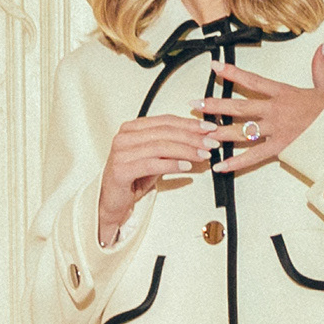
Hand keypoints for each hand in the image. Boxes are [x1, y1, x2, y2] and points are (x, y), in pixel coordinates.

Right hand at [97, 111, 221, 241]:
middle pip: (165, 132)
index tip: (209, 128)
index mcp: (132, 128)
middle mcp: (124, 137)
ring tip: (203, 156)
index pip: (166, 121)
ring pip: (160, 146)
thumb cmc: (133, 179)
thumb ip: (172, 147)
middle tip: (211, 143)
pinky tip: (186, 166)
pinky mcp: (120, 170)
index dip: (190, 123)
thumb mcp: (155, 158)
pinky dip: (171, 164)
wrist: (112, 202)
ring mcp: (120, 153)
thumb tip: (200, 140)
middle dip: (192, 137)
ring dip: (186, 150)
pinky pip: (151, 164)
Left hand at [199, 48, 323, 174]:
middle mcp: (276, 111)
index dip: (233, 72)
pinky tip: (220, 165)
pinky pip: (254, 156)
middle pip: (240, 107)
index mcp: (284, 93)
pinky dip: (236, 162)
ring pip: (242, 131)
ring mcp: (276, 130)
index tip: (214, 66)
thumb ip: (320, 66)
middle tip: (195, 103)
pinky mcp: (280, 148)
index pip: (253, 80)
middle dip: (216, 105)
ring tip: (200, 132)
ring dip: (220, 131)